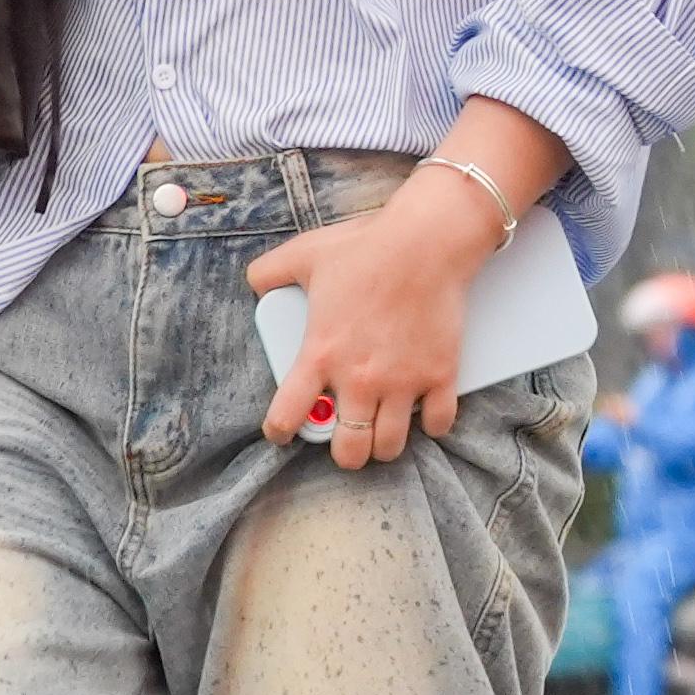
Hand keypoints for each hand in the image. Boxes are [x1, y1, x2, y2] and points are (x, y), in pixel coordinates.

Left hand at [251, 177, 489, 465]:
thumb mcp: (304, 254)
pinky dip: (432, 424)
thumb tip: (254, 283)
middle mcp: (359, 378)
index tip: (282, 431)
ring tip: (381, 433)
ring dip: (384, 445)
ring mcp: (402, 382)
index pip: (288, 415)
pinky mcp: (440, 376)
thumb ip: (270, 272)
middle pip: (348, 450)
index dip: (280, 430)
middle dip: (344, 452)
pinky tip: (423, 413)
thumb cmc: (365, 247)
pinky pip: (438, 424)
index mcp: (320, 353)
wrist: (426, 241)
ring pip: (390, 446)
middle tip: (346, 439)